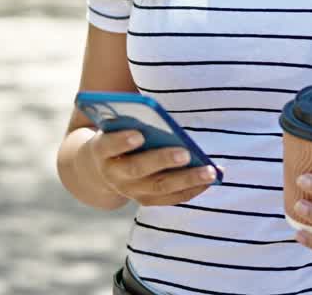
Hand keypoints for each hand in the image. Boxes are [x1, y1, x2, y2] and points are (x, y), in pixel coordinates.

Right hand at [84, 129, 220, 206]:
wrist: (99, 169)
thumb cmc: (115, 134)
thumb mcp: (114, 124)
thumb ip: (129, 117)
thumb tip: (157, 111)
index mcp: (101, 151)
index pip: (108, 146)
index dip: (121, 142)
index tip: (138, 134)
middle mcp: (114, 175)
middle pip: (138, 169)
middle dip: (162, 160)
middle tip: (185, 153)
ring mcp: (131, 191)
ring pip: (160, 187)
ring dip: (187, 179)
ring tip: (210, 171)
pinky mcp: (146, 200)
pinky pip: (172, 197)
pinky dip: (193, 188)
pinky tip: (212, 177)